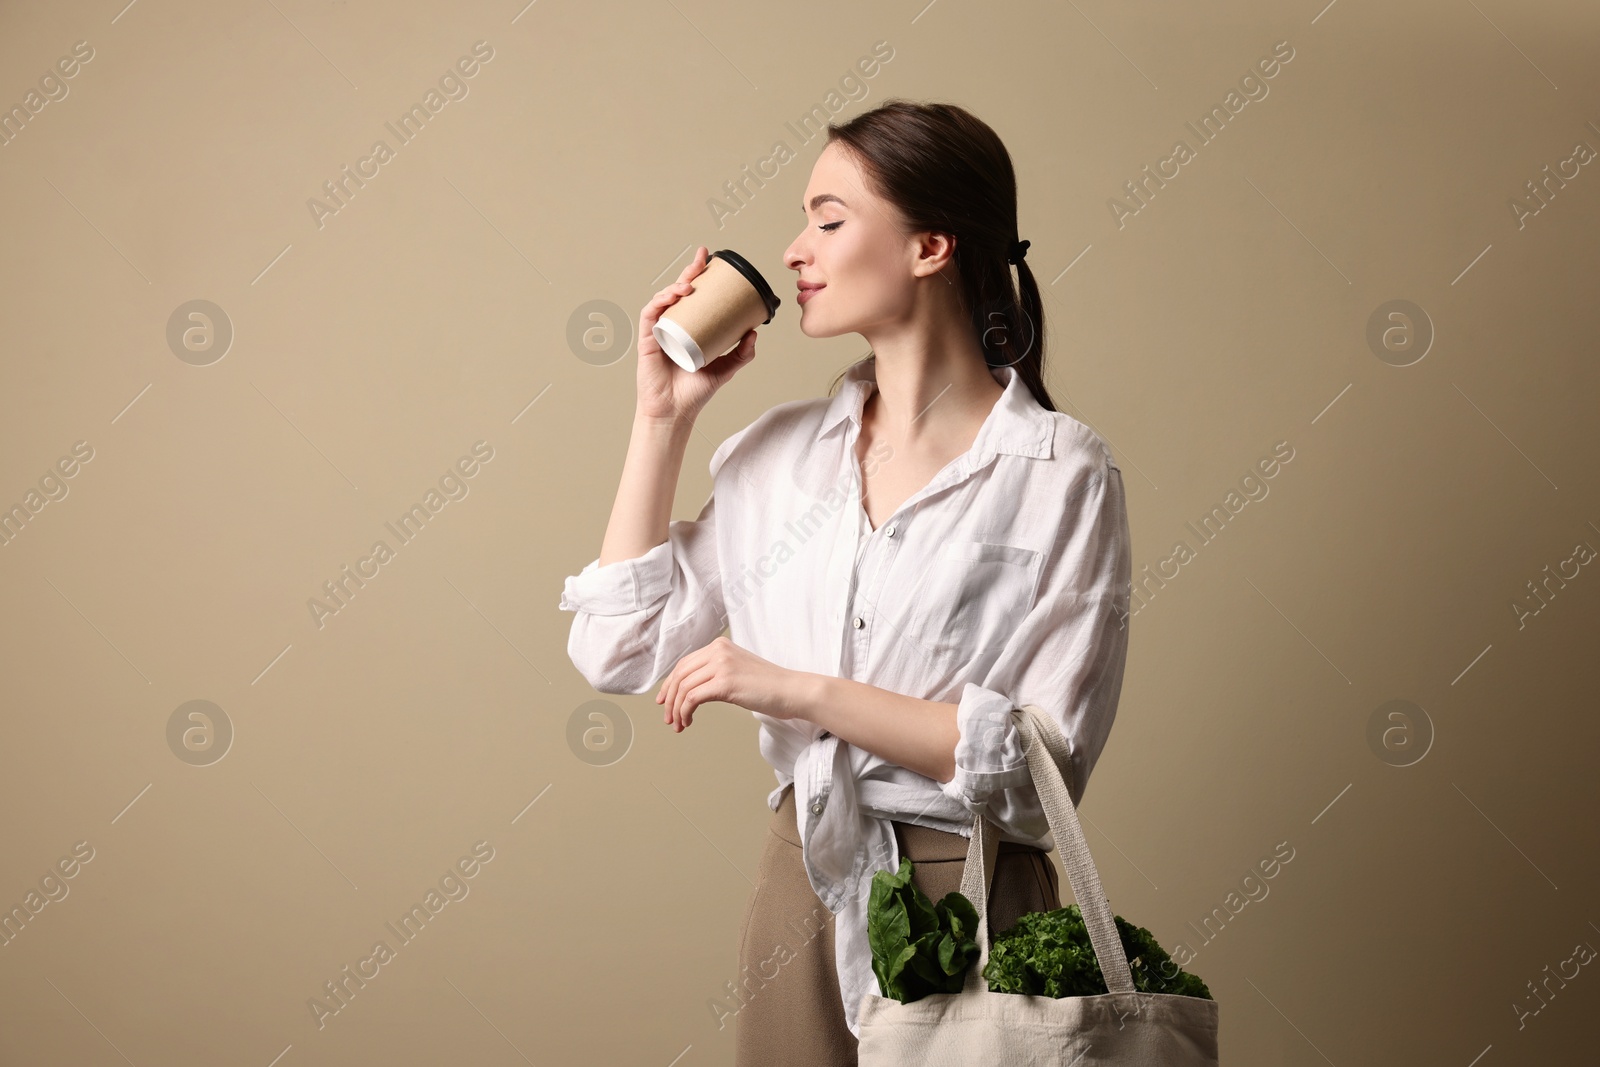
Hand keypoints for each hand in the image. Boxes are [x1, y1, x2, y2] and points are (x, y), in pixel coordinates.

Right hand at [636, 246, 758, 423]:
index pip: (693, 297)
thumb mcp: (726, 369)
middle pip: (678, 292)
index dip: (700, 276)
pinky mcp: (648, 340)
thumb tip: (755, 332)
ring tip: (690, 283)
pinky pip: (650, 314)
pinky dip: (660, 301)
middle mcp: (672, 326)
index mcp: (688, 328)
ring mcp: (659, 331)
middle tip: (702, 258)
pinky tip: (672, 296)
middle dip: (689, 271)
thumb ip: (742, 353)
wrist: (676, 411)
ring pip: (664, 300)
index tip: (710, 260)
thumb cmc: (695, 392)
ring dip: (675, 286)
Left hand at [655, 636, 797, 731]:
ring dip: (676, 709)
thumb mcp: (738, 670)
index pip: (684, 664)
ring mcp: (721, 665)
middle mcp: (718, 651)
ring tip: (678, 724)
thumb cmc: (769, 686)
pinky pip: (692, 698)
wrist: (792, 690)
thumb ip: (717, 672)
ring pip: (683, 688)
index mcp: (720, 645)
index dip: (670, 684)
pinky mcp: (725, 683)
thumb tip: (693, 689)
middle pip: (679, 675)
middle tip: (668, 717)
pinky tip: (688, 721)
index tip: (664, 701)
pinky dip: (685, 712)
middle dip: (669, 698)